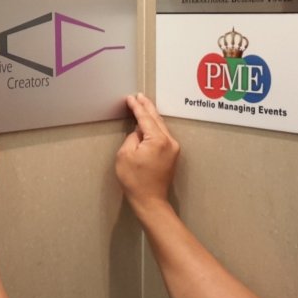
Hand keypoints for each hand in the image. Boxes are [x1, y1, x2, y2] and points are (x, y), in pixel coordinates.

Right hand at [115, 93, 179, 213]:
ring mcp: (173, 148)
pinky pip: (163, 135)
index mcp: (158, 140)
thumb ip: (132, 137)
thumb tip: (138, 132)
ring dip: (151, 117)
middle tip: (139, 97)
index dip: (136, 107)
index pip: (145, 118)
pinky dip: (155, 127)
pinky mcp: (172, 155)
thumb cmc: (135, 181)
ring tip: (143, 106)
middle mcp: (169, 141)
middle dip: (147, 107)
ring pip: (161, 126)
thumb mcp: (125, 155)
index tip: (130, 99)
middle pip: (157, 119)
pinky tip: (149, 124)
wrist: (150, 201)